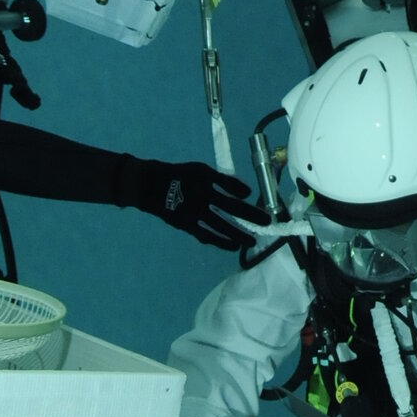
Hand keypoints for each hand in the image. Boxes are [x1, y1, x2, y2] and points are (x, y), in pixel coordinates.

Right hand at [126, 159, 265, 251]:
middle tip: (267, 222)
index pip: (229, 185)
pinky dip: (221, 242)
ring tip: (252, 242)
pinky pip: (207, 236)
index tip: (253, 198)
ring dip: (238, 234)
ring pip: (221, 226)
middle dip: (251, 215)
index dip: (243, 193)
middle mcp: (201, 196)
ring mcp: (194, 212)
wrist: (149, 186)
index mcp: (204, 178)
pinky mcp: (187, 225)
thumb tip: (244, 193)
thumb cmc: (179, 175)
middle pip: (231, 207)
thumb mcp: (200, 170)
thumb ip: (221, 180)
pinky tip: (233, 246)